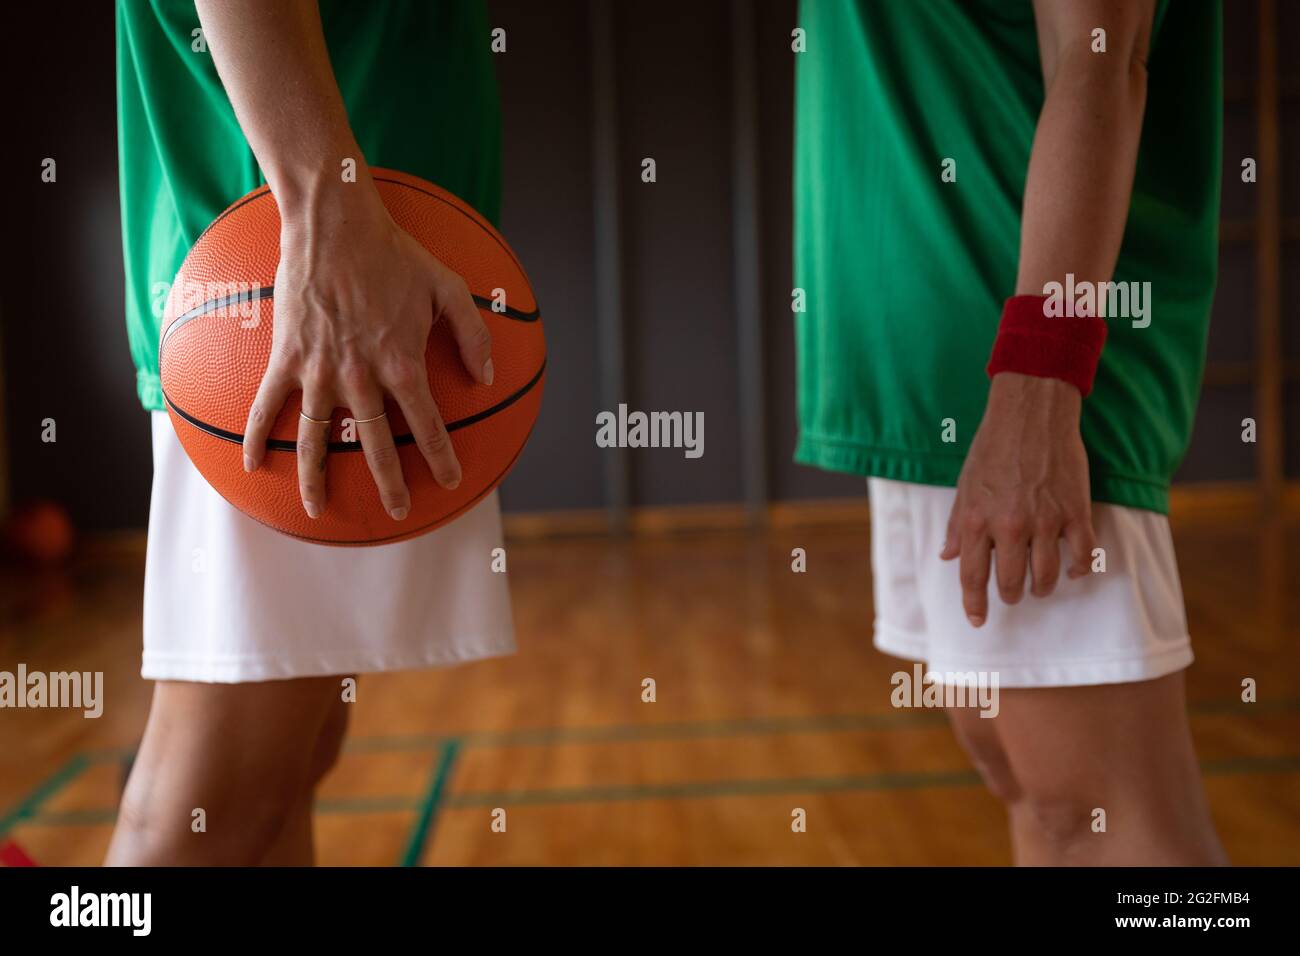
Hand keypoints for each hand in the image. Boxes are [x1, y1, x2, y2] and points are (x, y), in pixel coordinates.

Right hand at [241, 186, 492, 519]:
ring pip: (315, 439)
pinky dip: (258, 436)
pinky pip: (267, 406)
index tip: (448, 481)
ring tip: (316, 511)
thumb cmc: (395, 254)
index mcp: (402, 363)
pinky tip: (254, 466)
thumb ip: (473, 334)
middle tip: (398, 512)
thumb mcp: (449, 287)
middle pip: (376, 445)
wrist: (335, 224)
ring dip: (316, 479)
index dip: (441, 458)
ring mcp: (319, 370)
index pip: (428, 426)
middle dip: (390, 484)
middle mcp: (361, 376)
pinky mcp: (286, 358)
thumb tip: (487, 377)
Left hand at [940, 372, 1097, 626]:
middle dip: (1010, 596)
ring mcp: (1044, 521)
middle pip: (1009, 583)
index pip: (972, 576)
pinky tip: (1072, 570)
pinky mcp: (1075, 512)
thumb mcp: (964, 486)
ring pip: (1045, 577)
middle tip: (1013, 595)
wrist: (1031, 415)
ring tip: (1039, 586)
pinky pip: (1081, 555)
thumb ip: (956, 525)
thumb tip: (947, 557)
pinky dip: (1078, 569)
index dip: (974, 604)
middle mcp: (1009, 526)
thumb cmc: (992, 448)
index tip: (978, 621)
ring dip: (1041, 588)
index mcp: (976, 520)